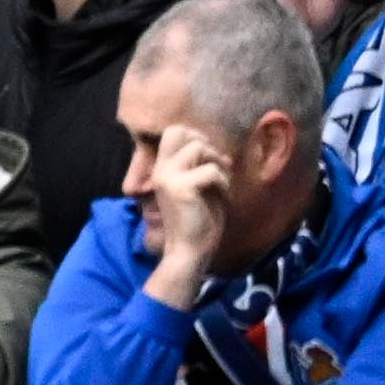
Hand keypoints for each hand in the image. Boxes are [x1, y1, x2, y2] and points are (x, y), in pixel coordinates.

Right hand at [133, 125, 238, 307]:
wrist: (190, 252)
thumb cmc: (198, 222)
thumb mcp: (198, 187)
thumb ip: (201, 165)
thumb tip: (219, 151)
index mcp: (162, 169)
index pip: (173, 131)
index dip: (195, 136)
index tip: (209, 158)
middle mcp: (161, 170)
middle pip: (182, 132)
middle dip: (207, 145)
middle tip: (217, 169)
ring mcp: (168, 177)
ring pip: (200, 147)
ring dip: (219, 164)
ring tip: (222, 185)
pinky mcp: (181, 188)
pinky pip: (211, 170)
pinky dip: (224, 182)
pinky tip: (223, 197)